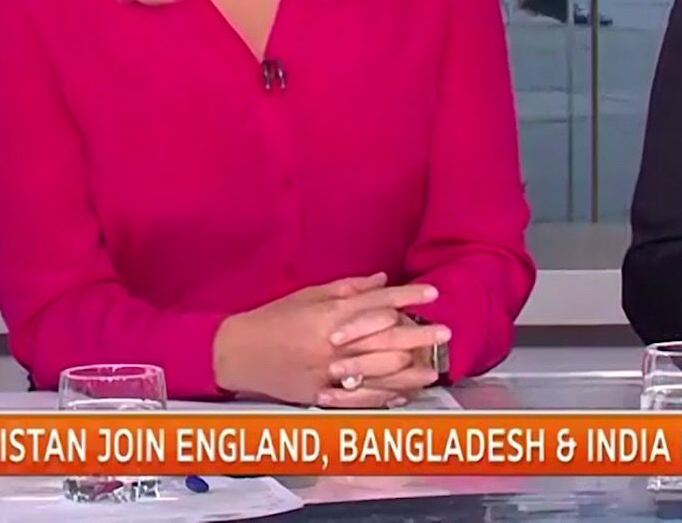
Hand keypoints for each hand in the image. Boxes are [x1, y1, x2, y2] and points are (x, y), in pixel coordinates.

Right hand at [212, 273, 440, 406]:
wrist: (235, 353)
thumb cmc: (272, 320)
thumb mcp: (308, 295)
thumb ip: (348, 289)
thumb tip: (383, 280)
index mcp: (329, 315)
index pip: (377, 303)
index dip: (408, 296)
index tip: (433, 293)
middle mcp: (332, 344)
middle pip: (384, 338)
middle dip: (419, 335)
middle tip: (445, 333)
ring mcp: (327, 373)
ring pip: (377, 373)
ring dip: (408, 372)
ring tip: (433, 370)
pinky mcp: (319, 395)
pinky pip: (357, 400)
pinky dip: (382, 398)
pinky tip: (402, 396)